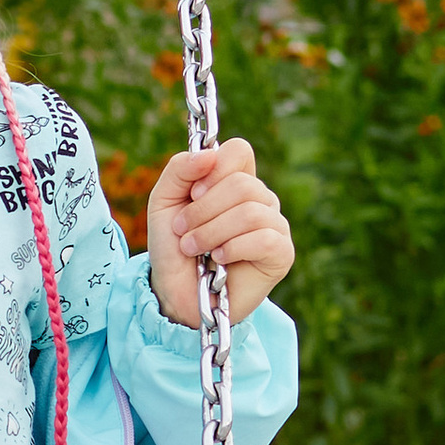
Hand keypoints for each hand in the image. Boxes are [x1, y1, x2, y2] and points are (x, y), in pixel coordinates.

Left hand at [147, 139, 293, 330]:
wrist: (176, 293)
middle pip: (242, 184)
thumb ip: (179, 170)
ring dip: (211, 232)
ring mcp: (275, 226)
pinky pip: (265, 239)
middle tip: (183, 231)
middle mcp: (260, 200)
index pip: (239, 151)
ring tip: (193, 248)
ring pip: (251, 212)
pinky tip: (218, 260)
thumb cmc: (173, 247)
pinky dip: (232, 249)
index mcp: (234, 181)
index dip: (215, 169)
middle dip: (203, 210)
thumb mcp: (163, 202)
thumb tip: (209, 154)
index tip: (193, 194)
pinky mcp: (282, 254)